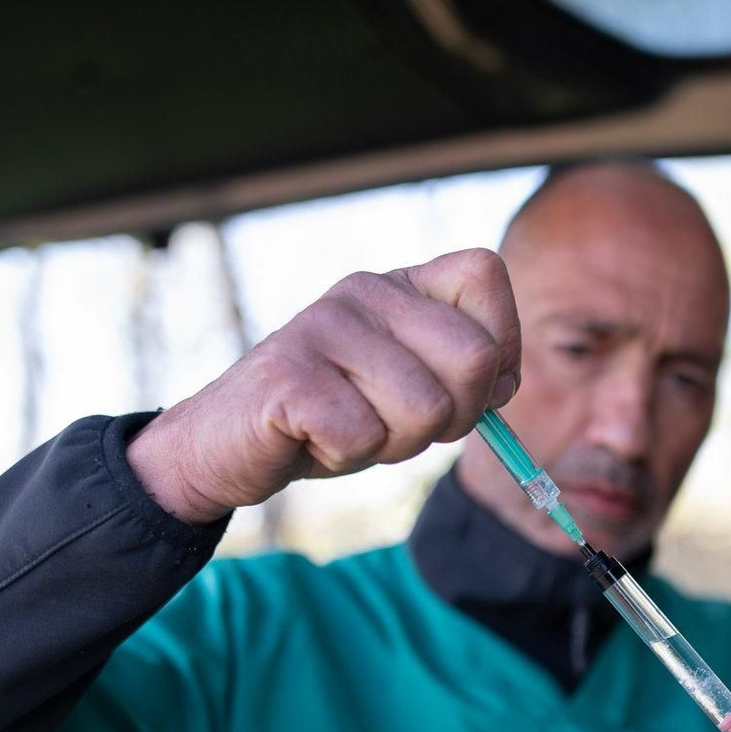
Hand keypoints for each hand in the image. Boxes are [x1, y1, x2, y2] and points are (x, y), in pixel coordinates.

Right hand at [127, 248, 520, 522]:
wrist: (227, 444)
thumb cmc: (331, 418)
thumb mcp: (408, 389)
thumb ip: (460, 375)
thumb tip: (504, 382)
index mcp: (399, 284)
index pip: (484, 274)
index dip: (499, 343)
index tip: (467, 388)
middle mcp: (363, 290)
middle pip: (473, 359)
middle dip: (451, 418)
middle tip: (396, 423)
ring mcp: (322, 327)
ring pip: (425, 409)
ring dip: (393, 444)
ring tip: (349, 430)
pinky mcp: (287, 378)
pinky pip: (365, 438)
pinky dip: (347, 457)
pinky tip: (314, 440)